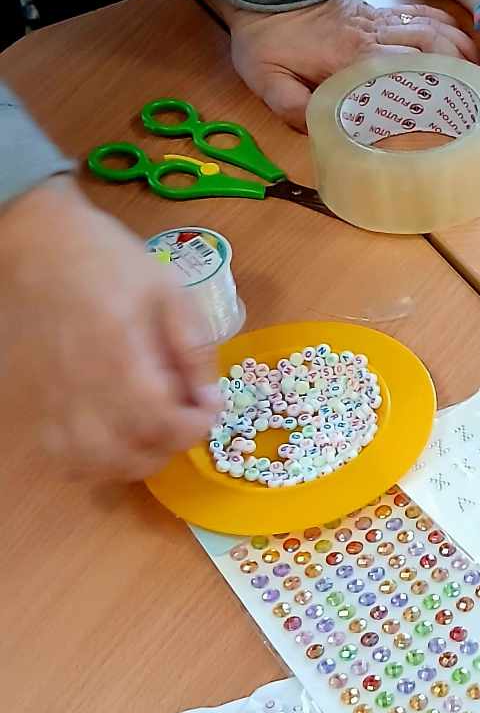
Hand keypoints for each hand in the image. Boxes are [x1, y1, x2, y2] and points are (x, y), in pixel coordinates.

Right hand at [0, 178, 219, 478]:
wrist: (43, 248)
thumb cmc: (112, 263)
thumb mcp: (170, 291)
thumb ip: (193, 346)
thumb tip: (209, 398)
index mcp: (119, 355)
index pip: (159, 422)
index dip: (194, 427)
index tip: (210, 409)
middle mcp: (81, 388)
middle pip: (127, 454)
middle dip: (169, 447)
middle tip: (186, 420)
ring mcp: (53, 401)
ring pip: (92, 464)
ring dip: (134, 461)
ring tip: (156, 432)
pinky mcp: (36, 403)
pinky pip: (62, 456)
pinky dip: (95, 461)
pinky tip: (117, 438)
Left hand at [222, 0, 478, 129]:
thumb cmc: (265, 40)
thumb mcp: (265, 79)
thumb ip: (289, 105)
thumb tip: (317, 128)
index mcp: (351, 57)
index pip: (403, 68)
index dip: (432, 82)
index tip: (455, 101)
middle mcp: (373, 36)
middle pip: (429, 45)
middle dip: (458, 65)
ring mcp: (379, 20)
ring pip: (431, 27)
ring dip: (458, 44)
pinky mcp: (378, 11)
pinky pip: (419, 13)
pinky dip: (444, 23)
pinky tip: (462, 36)